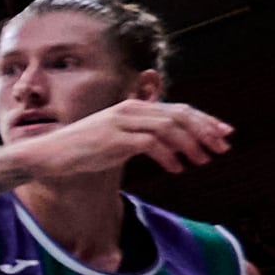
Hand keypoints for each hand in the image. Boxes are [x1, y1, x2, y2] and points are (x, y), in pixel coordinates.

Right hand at [13, 96, 230, 180]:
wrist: (49, 154)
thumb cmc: (82, 149)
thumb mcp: (117, 138)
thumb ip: (141, 135)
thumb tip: (169, 145)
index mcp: (133, 106)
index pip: (178, 108)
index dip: (205, 120)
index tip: (224, 133)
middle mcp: (130, 110)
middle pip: (179, 115)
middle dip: (205, 131)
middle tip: (222, 147)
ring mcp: (121, 123)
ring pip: (169, 128)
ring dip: (190, 145)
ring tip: (202, 161)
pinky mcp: (114, 140)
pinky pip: (151, 144)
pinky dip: (168, 156)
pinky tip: (176, 168)